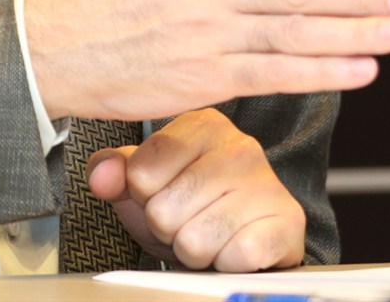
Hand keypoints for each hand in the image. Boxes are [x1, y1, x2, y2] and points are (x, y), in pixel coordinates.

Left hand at [86, 109, 305, 270]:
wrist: (243, 238)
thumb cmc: (192, 205)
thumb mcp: (145, 183)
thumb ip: (114, 171)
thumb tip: (101, 174)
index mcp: (201, 125)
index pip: (142, 170)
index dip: (143, 196)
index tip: (160, 194)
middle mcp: (239, 146)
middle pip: (165, 210)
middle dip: (168, 229)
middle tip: (188, 221)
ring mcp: (267, 183)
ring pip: (196, 240)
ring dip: (195, 251)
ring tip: (210, 235)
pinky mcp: (287, 222)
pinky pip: (235, 257)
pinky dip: (226, 263)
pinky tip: (233, 248)